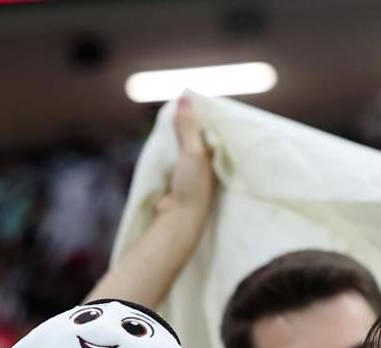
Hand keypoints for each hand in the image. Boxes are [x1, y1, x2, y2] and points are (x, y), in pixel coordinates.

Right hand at [155, 95, 215, 217]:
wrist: (179, 219)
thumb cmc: (193, 187)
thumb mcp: (192, 152)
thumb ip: (188, 127)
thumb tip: (184, 97)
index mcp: (216, 155)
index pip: (211, 126)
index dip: (202, 111)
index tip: (190, 95)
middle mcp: (208, 161)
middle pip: (198, 133)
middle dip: (189, 119)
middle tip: (177, 100)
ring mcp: (194, 169)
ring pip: (186, 143)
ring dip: (179, 131)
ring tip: (171, 112)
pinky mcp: (179, 176)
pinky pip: (176, 153)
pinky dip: (171, 144)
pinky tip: (164, 135)